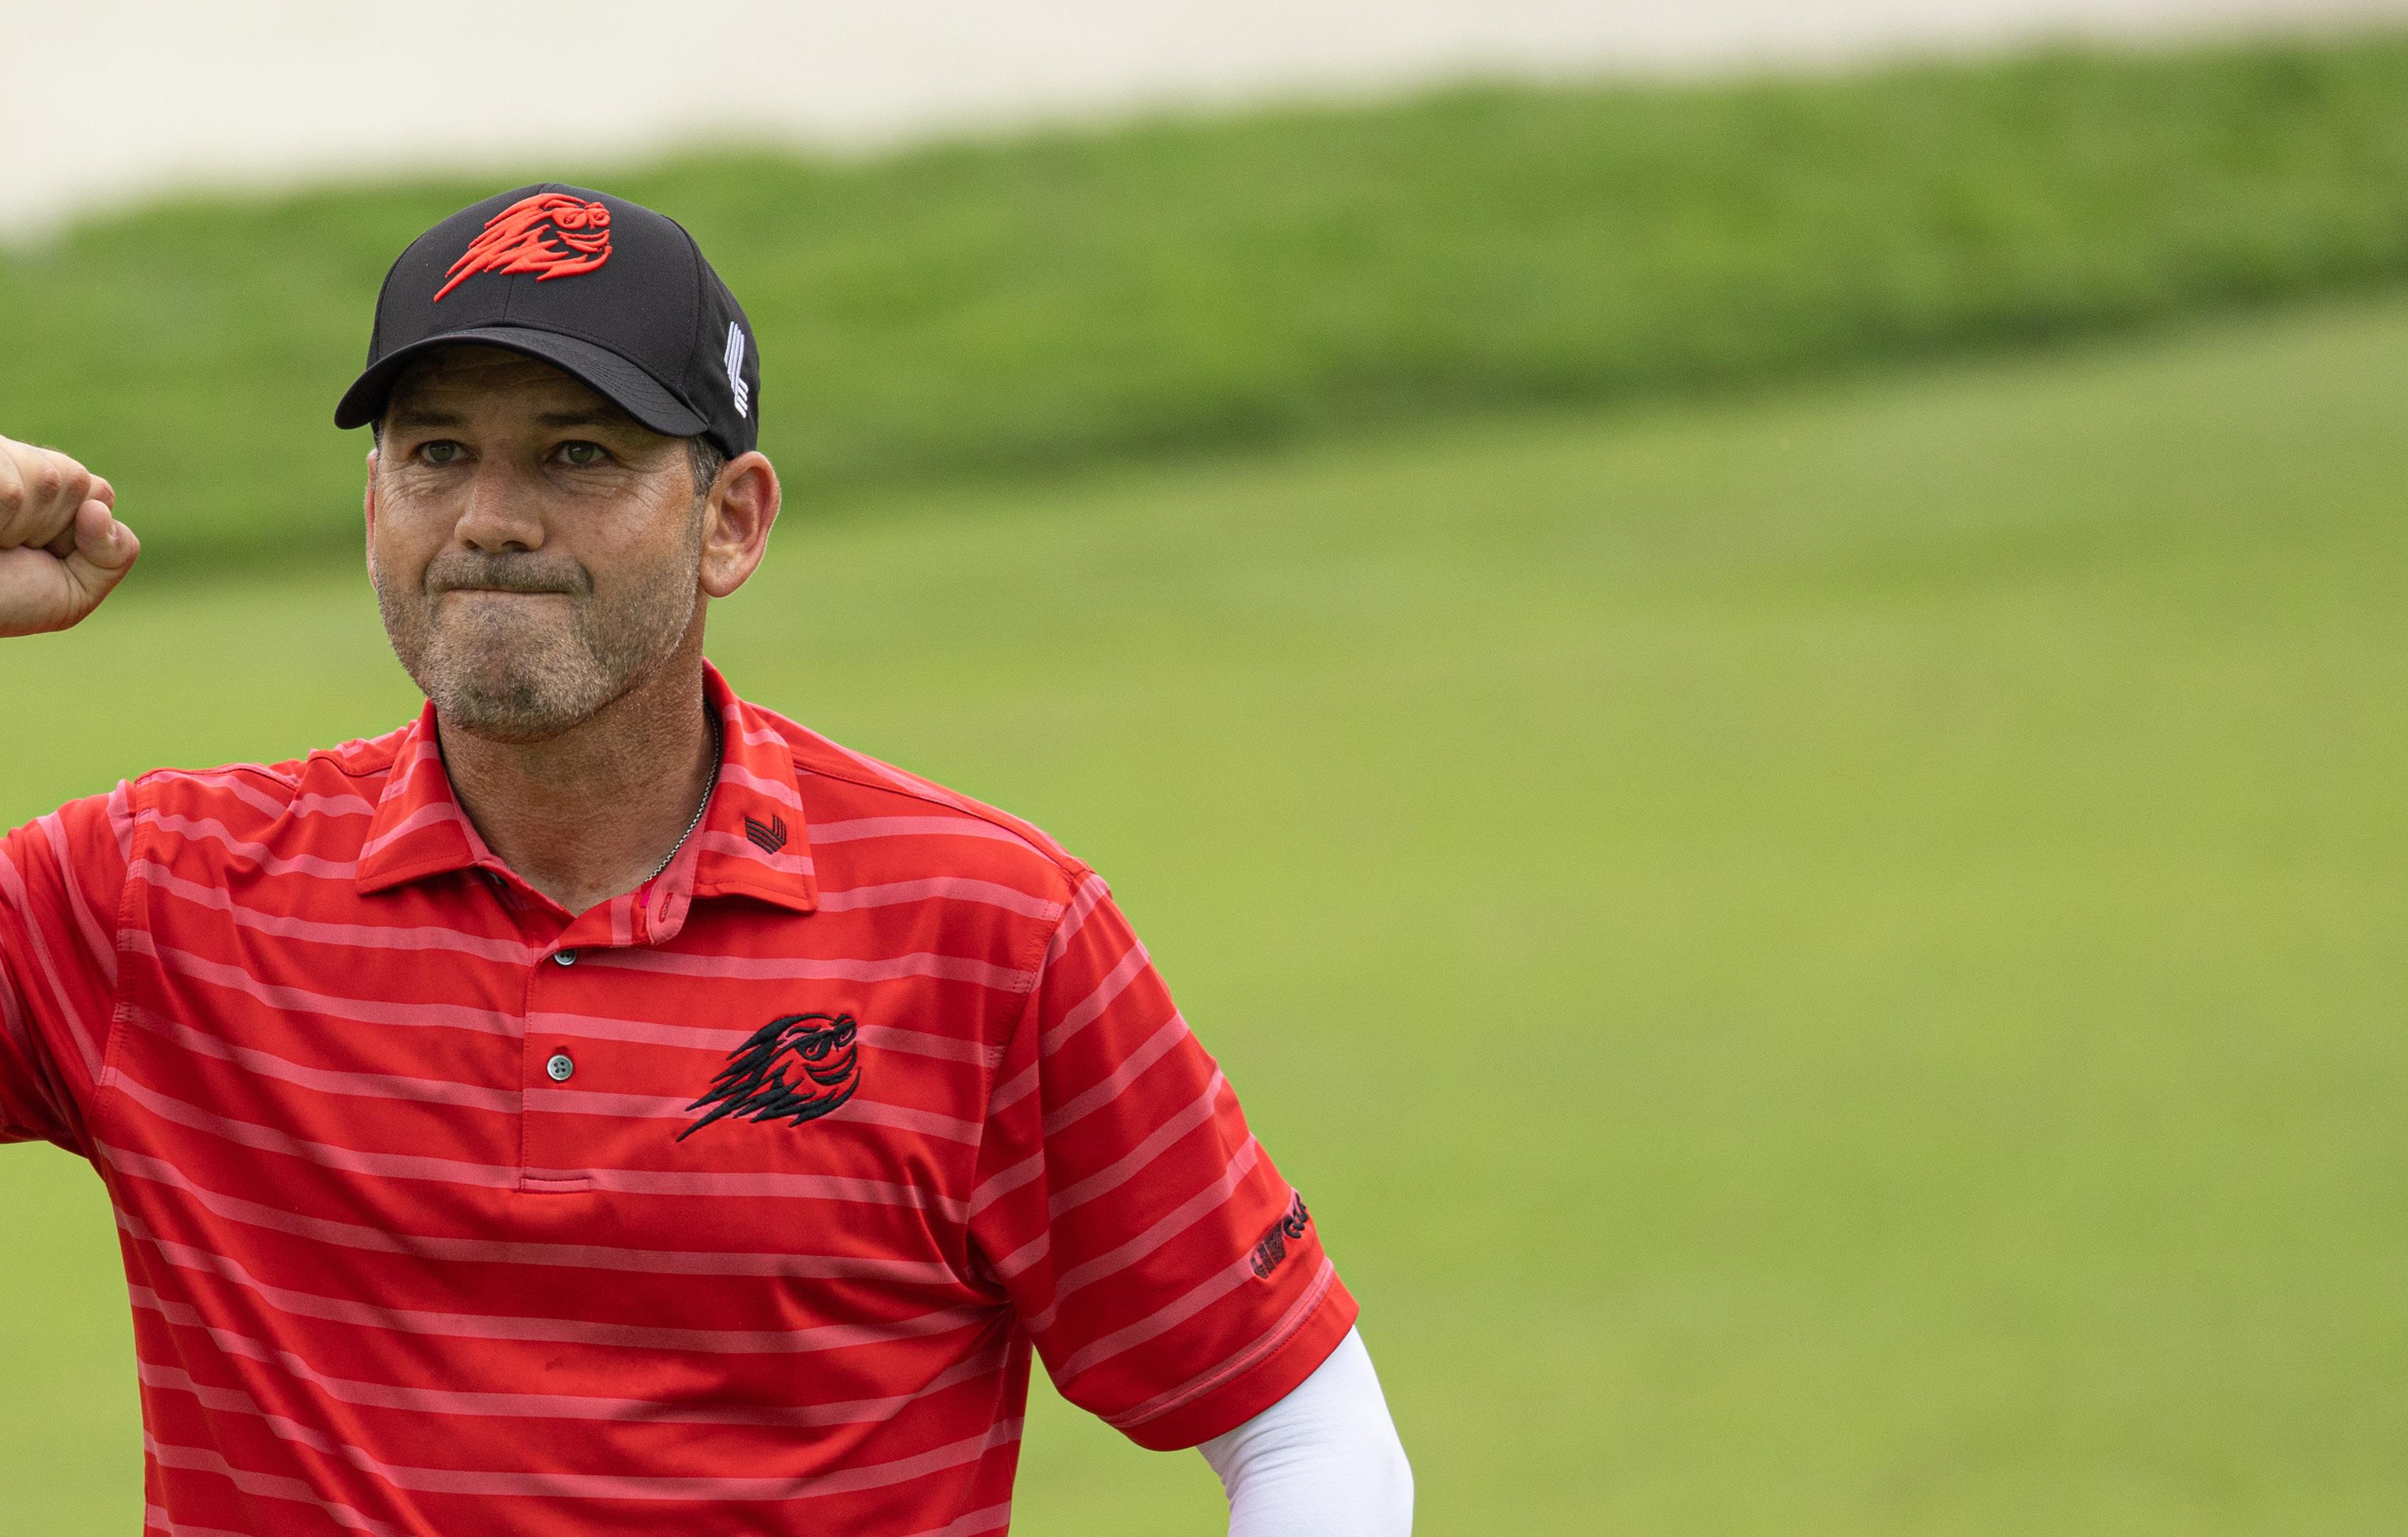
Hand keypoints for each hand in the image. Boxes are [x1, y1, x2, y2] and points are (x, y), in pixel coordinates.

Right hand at [0, 435, 138, 636]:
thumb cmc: (6, 597)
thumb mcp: (76, 590)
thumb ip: (113, 555)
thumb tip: (98, 510)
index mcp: (51, 487)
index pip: (99, 493)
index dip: (78, 535)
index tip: (43, 552)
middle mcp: (20, 462)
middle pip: (78, 482)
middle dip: (50, 529)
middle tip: (10, 547)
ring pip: (48, 481)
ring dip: (19, 527)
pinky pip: (12, 492)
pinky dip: (1, 519)